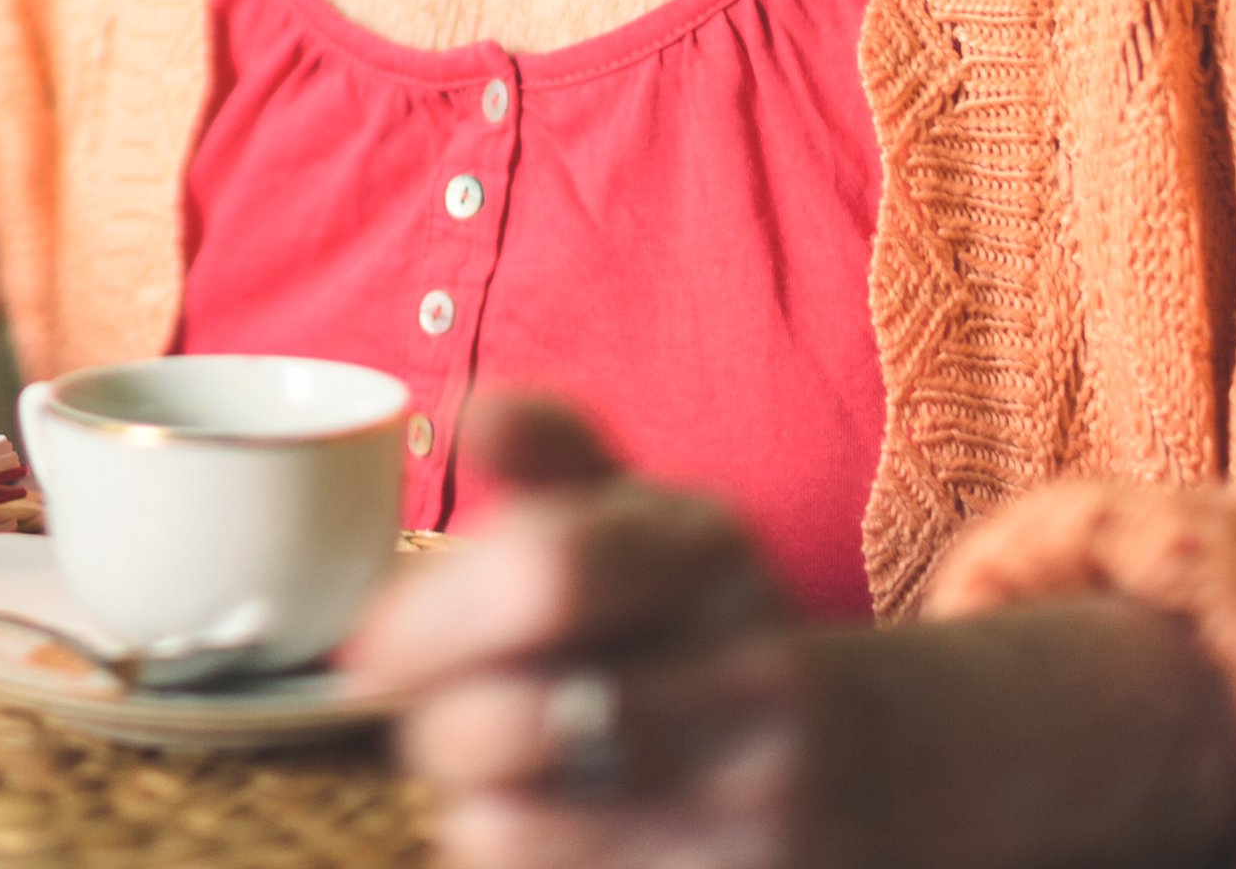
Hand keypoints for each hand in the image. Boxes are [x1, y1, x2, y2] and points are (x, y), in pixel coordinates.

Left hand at [345, 396, 805, 868]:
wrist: (862, 764)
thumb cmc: (704, 623)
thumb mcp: (651, 518)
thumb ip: (555, 451)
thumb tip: (470, 411)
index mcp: (709, 554)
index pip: (547, 574)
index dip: (426, 619)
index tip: (373, 650)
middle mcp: (751, 678)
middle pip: (507, 722)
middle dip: (435, 726)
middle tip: (441, 723)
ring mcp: (753, 809)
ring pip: (506, 830)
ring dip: (472, 807)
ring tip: (508, 780)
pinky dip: (522, 863)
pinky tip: (559, 832)